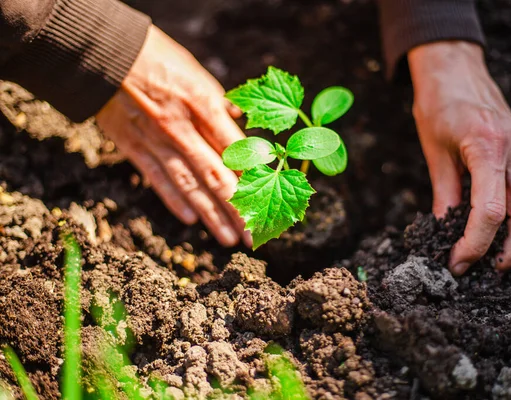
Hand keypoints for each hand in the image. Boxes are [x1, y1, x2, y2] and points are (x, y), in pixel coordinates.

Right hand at [96, 25, 249, 246]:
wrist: (104, 53)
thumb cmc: (158, 58)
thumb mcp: (197, 74)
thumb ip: (219, 104)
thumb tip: (240, 123)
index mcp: (203, 104)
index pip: (235, 149)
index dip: (254, 179)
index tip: (268, 200)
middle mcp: (182, 127)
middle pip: (216, 175)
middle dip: (238, 208)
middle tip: (255, 235)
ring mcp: (157, 141)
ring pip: (189, 185)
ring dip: (211, 215)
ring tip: (229, 240)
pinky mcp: (134, 148)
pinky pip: (158, 180)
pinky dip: (175, 201)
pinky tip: (191, 220)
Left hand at [408, 41, 510, 274]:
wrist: (453, 66)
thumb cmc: (436, 103)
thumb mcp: (434, 151)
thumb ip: (444, 194)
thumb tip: (444, 230)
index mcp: (488, 146)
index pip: (490, 211)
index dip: (474, 244)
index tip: (457, 262)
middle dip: (509, 249)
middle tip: (483, 269)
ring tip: (492, 256)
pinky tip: (497, 227)